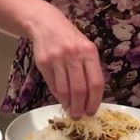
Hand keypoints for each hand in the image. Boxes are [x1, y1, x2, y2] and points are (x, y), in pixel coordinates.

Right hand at [27, 3, 104, 119]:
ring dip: (68, 104)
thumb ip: (89, 69)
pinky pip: (52, 85)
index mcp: (89, 52)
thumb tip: (90, 98)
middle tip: (79, 116)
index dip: (95, 101)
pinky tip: (62, 99)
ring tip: (70, 110)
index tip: (92, 112)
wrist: (45, 23)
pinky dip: (58, 96)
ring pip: (65, 90)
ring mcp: (58, 58)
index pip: (96, 82)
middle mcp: (74, 55)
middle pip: (80, 89)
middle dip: (80, 107)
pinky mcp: (43, 62)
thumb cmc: (70, 38)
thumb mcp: (85, 48)